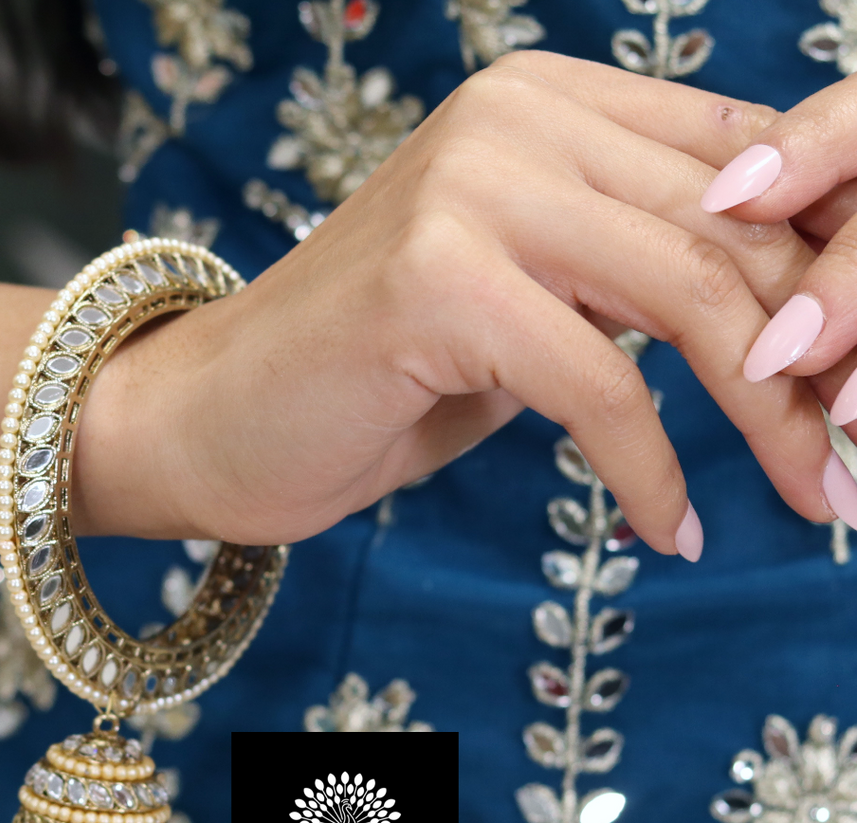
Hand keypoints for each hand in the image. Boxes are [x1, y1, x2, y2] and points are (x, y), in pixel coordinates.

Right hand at [77, 54, 840, 555]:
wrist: (216, 419)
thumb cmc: (373, 376)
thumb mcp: (531, 308)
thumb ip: (633, 276)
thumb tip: (784, 312)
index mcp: (544, 104)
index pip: (741, 163)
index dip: (820, 274)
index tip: (852, 384)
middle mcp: (511, 119)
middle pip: (729, 231)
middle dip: (815, 360)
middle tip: (848, 462)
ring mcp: (467, 190)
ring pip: (685, 297)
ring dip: (766, 418)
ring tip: (810, 499)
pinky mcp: (435, 281)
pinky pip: (599, 383)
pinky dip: (651, 468)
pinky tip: (670, 530)